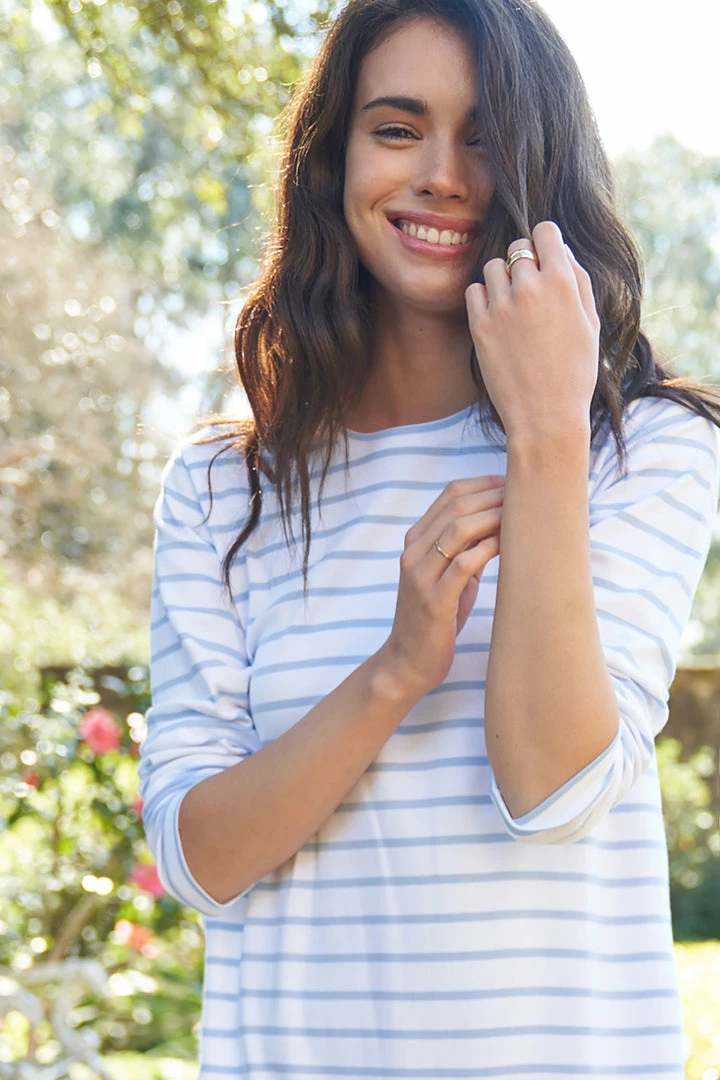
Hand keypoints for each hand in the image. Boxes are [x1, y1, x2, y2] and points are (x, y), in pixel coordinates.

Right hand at [380, 475, 504, 697]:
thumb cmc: (436, 617)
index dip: (485, 484)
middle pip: (456, 507)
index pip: (449, 495)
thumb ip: (465, 548)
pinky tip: (509, 545)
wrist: (409, 661)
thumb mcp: (447, 575)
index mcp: (415, 541)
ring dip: (494, 517)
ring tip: (522, 517)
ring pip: (457, 530)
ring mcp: (420, 576)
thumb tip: (501, 522)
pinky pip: (463, 565)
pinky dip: (488, 549)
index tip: (515, 485)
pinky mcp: (434, 601)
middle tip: (526, 497)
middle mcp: (413, 553)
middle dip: (494, 496)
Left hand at [465, 220, 599, 441]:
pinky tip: (496, 315)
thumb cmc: (575, 372)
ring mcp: (501, 306)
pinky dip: (484, 297)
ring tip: (513, 303)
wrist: (546, 414)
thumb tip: (561, 252)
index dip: (545, 240)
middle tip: (531, 288)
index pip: (545, 232)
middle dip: (524, 261)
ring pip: (492, 266)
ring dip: (502, 277)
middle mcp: (529, 287)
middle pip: (517, 247)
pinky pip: (474, 291)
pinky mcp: (479, 325)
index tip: (545, 254)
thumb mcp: (590, 324)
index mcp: (561, 282)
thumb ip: (578, 281)